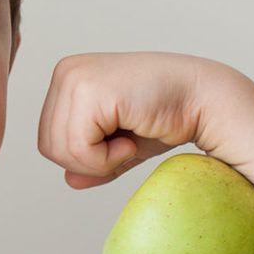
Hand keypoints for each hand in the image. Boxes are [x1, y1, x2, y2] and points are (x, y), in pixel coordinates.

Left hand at [37, 52, 224, 188]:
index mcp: (68, 78)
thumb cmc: (168, 116)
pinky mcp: (90, 91)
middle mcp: (66, 72)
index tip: (120, 141)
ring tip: (129, 139)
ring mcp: (75, 78)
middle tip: (125, 144)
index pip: (48, 139)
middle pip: (48, 147)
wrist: (205, 100)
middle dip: (88, 162)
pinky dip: (107, 158)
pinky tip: (132, 138)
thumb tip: (68, 181)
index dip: (84, 157)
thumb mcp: (121, 143)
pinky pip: (78, 149)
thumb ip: (92, 160)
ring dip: (99, 161)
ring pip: (60, 150)